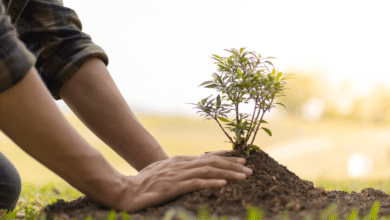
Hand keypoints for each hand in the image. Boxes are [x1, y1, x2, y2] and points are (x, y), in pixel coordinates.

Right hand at [116, 151, 252, 212]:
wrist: (126, 190)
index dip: (226, 158)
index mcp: (180, 161)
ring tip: (244, 176)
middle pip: (212, 162)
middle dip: (233, 165)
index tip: (241, 159)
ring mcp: (177, 175)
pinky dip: (211, 182)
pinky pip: (195, 183)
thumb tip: (194, 170)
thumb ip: (180, 169)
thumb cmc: (145, 182)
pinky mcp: (173, 187)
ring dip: (228, 173)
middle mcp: (181, 164)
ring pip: (208, 170)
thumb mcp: (164, 171)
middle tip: (249, 169)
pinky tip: (223, 184)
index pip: (207, 157)